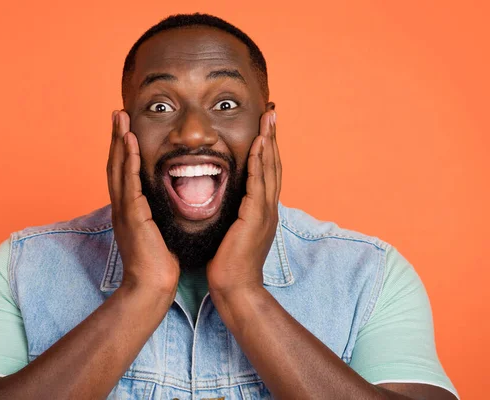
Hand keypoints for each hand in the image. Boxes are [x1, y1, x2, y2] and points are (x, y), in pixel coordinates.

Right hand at [107, 110, 179, 295]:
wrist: (151, 287)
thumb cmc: (158, 264)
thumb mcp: (157, 233)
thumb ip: (157, 216)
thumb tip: (167, 205)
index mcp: (129, 210)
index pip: (124, 173)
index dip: (124, 150)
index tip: (127, 128)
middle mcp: (122, 207)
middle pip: (116, 165)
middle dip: (116, 138)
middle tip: (118, 113)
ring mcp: (124, 211)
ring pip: (118, 169)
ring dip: (119, 142)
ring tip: (120, 118)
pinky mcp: (132, 217)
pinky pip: (129, 183)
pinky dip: (129, 161)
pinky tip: (130, 143)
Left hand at [207, 110, 280, 294]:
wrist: (235, 289)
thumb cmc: (229, 264)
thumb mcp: (233, 232)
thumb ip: (235, 214)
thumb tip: (227, 201)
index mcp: (262, 211)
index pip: (266, 172)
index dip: (266, 148)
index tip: (264, 127)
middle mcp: (268, 208)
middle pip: (273, 165)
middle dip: (272, 138)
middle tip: (272, 113)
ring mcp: (264, 213)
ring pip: (270, 170)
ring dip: (269, 143)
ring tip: (269, 120)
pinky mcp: (255, 219)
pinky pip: (258, 185)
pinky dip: (259, 163)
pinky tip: (258, 146)